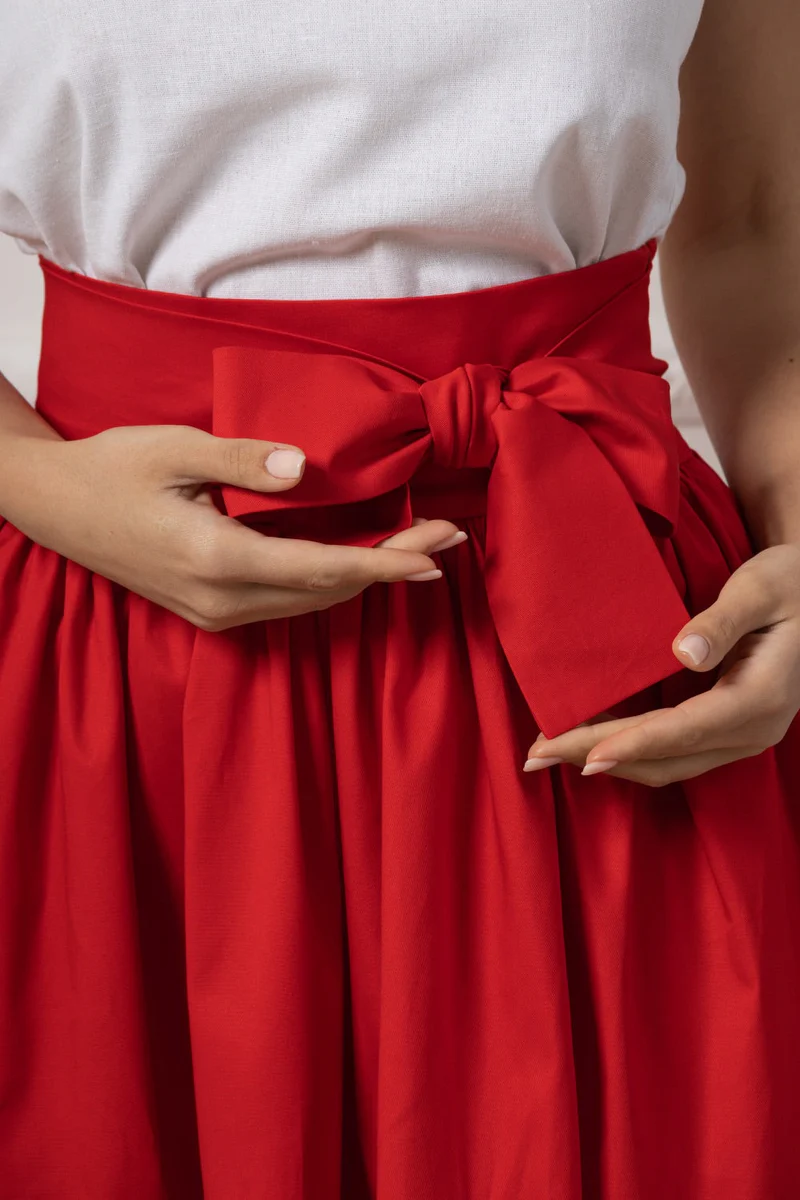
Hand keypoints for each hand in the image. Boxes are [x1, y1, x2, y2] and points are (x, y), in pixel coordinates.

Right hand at [2, 425, 465, 628]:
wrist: (56, 508)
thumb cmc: (112, 469)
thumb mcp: (173, 448)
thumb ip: (243, 459)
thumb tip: (303, 467)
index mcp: (213, 558)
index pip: (319, 567)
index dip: (384, 564)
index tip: (435, 554)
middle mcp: (220, 600)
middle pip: (326, 590)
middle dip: (392, 566)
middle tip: (449, 538)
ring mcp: (215, 613)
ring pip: (310, 603)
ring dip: (367, 577)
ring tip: (420, 550)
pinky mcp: (211, 611)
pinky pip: (287, 603)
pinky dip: (332, 583)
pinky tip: (362, 563)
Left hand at [523, 544, 799, 786]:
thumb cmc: (792, 582)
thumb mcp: (761, 587)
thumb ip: (723, 620)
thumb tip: (685, 653)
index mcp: (761, 697)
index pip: (685, 730)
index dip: (631, 744)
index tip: (583, 754)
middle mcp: (753, 730)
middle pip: (666, 758)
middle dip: (597, 758)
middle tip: (535, 755)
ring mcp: (742, 736)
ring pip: (667, 765)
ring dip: (607, 760)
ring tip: (549, 751)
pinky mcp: (729, 731)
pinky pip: (673, 753)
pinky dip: (628, 750)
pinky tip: (589, 739)